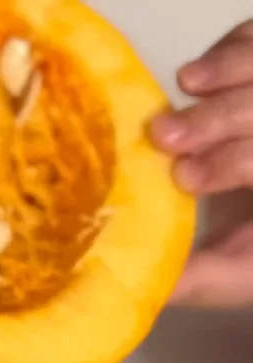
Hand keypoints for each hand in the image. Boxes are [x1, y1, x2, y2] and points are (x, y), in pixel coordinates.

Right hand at [155, 23, 252, 305]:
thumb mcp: (244, 274)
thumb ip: (203, 281)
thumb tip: (143, 289)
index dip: (233, 163)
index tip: (184, 179)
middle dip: (219, 118)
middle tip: (165, 135)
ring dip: (227, 70)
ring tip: (186, 84)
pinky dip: (229, 49)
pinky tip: (198, 76)